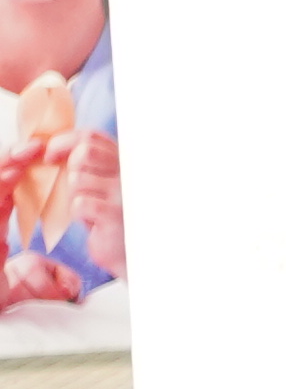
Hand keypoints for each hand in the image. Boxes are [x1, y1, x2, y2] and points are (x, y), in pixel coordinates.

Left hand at [63, 128, 118, 283]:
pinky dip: (79, 215)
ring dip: (75, 196)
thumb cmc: (112, 215)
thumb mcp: (103, 181)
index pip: (91, 137)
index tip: (51, 156)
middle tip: (70, 185)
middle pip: (84, 153)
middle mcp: (129, 173)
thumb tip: (54, 147)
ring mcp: (124, 192)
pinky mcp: (115, 214)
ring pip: (77, 180)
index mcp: (125, 161)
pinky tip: (94, 221)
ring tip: (90, 208)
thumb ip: (89, 161)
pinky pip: (79, 204)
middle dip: (69, 169)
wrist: (132, 251)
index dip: (64, 142)